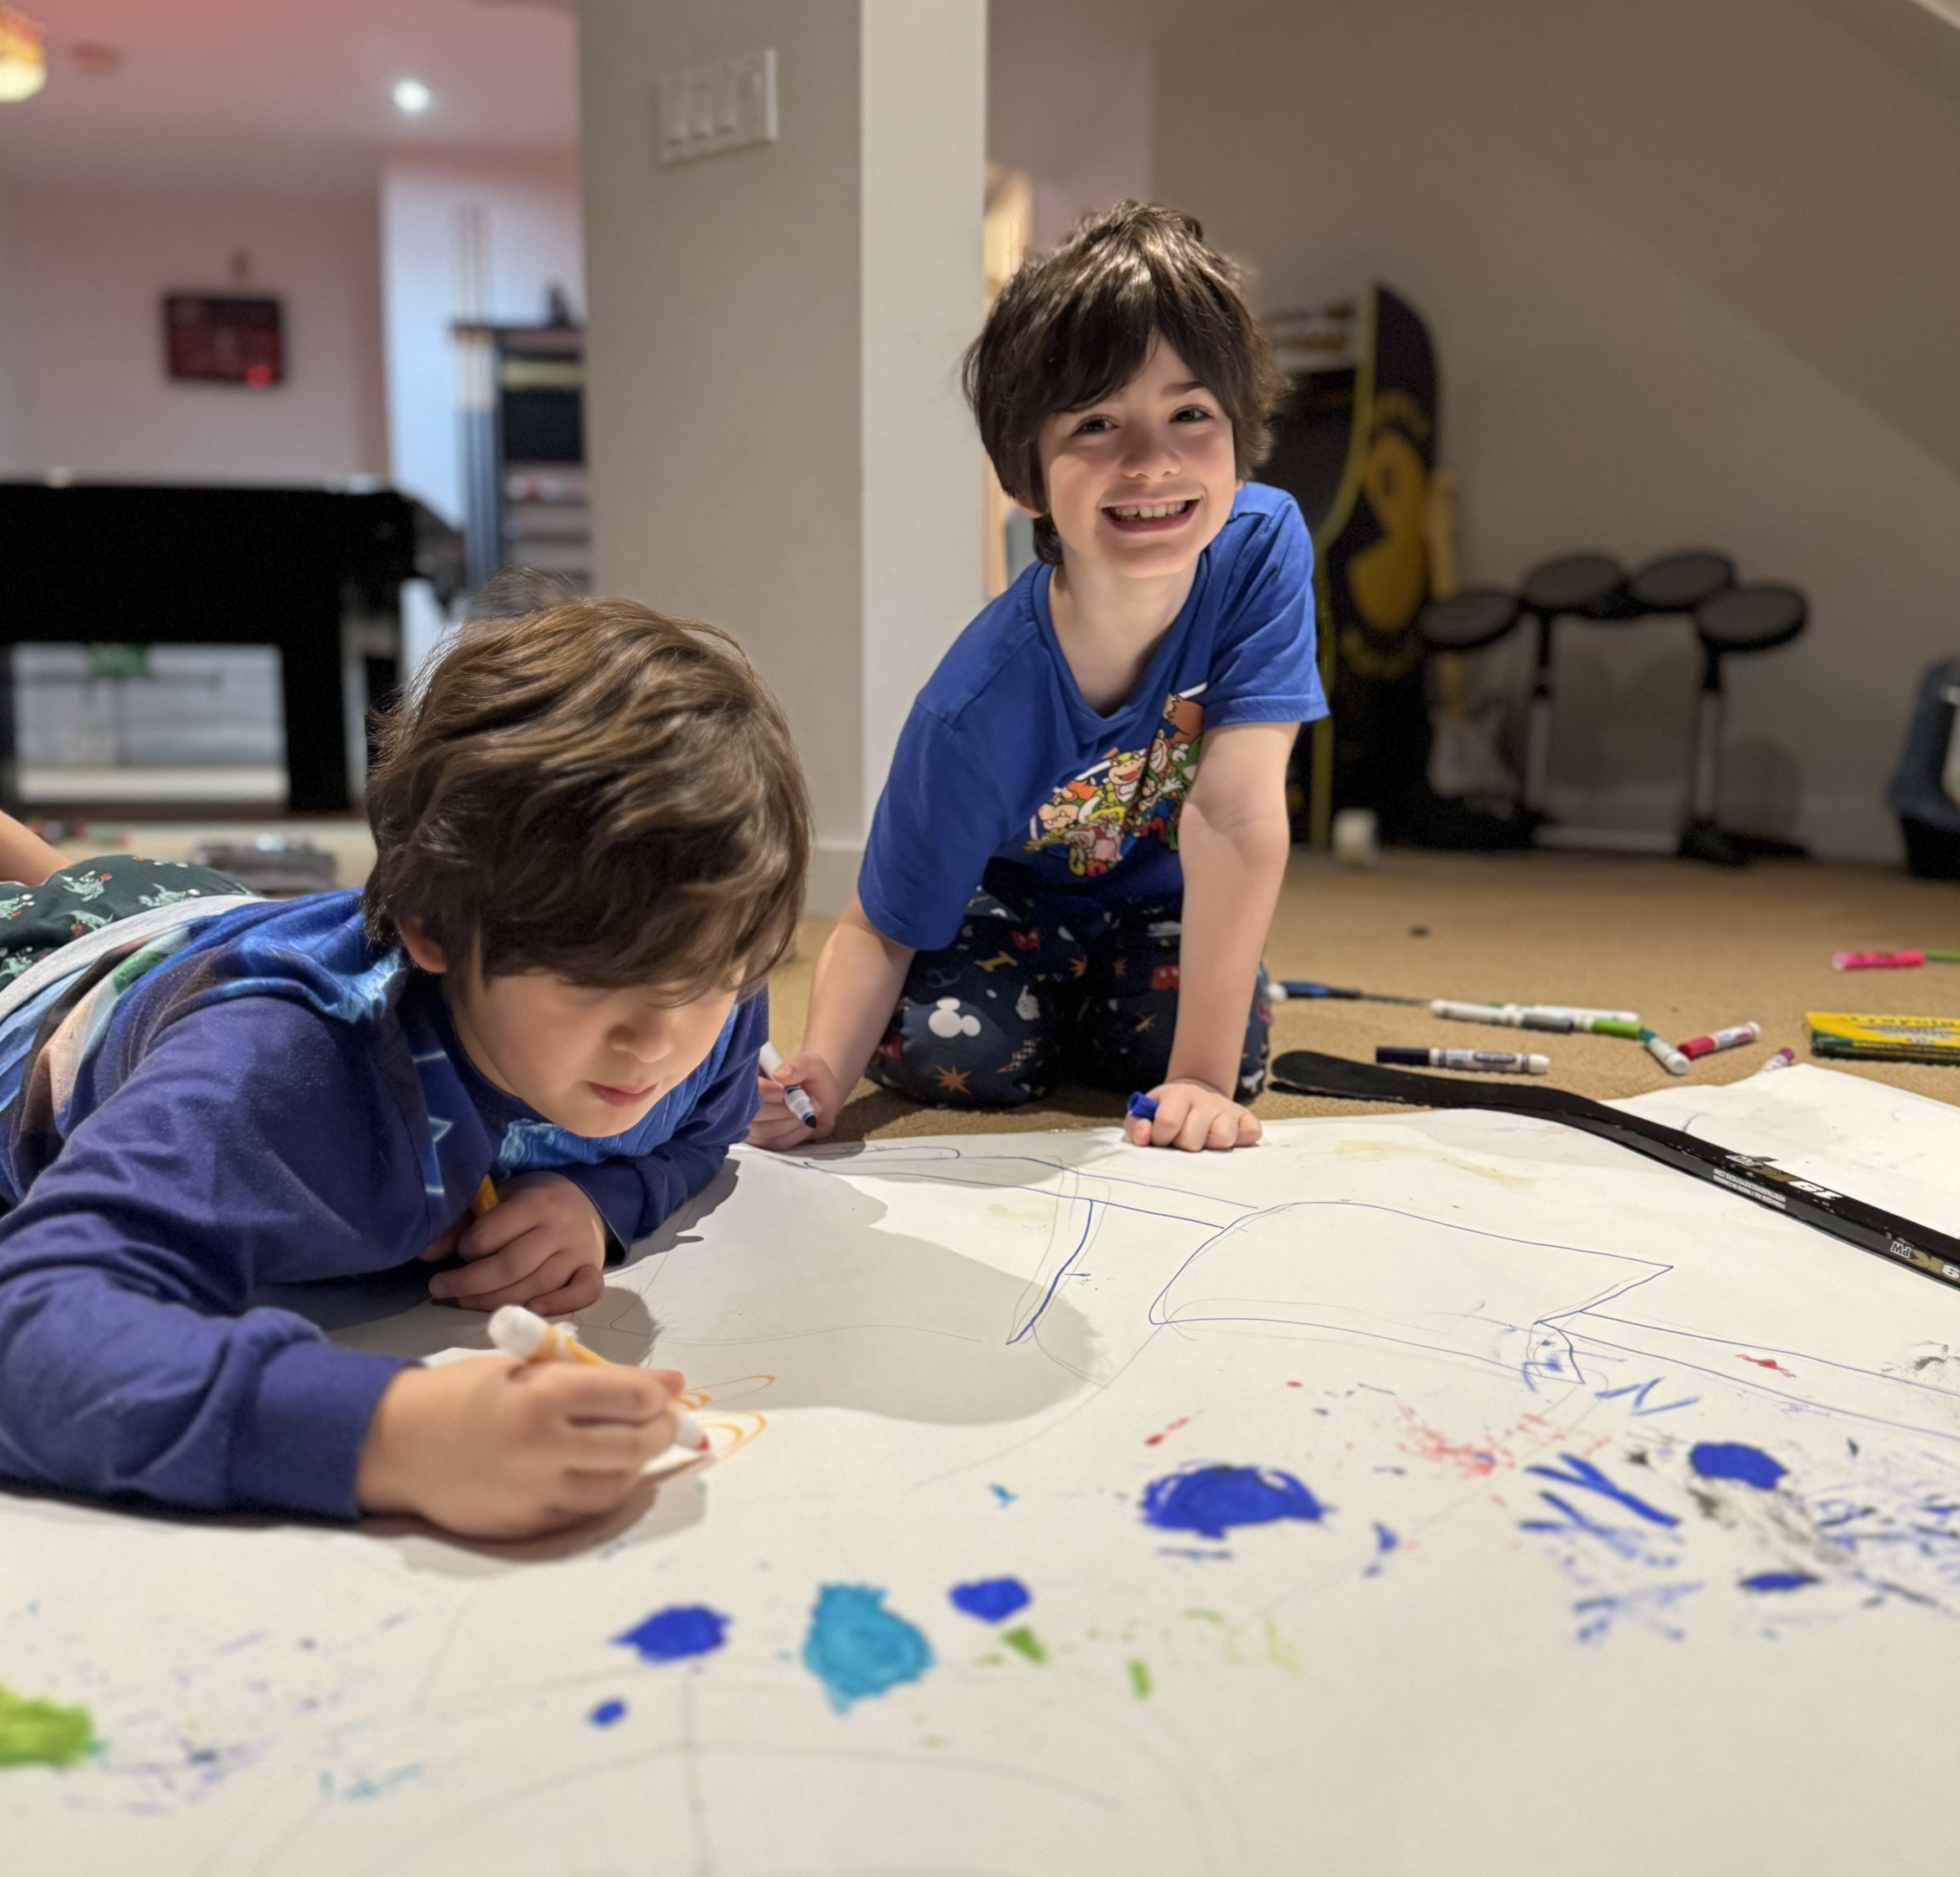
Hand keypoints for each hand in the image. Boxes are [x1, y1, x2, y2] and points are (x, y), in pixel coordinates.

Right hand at [356, 1355, 686, 1538]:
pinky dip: (603, 1488)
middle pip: (636, 1446)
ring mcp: (536, 1494)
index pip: (633, 1399)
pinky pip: (585, 1510)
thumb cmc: (464, 1393)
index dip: (657, 1395)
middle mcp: (544, 1449)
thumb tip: (670, 1384)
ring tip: (631, 1443)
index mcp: (544, 1397)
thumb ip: (598, 1376)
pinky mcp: (526, 1526)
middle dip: (662, 1430)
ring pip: (618, 1485)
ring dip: (637, 1463)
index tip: (663, 1391)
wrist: (396, 1444)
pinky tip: (598, 1469)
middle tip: (663, 1420)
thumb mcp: (527, 1368)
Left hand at [423, 1172, 606, 1314]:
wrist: (586, 1200)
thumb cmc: (534, 1200)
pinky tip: (531, 1309)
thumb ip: (463, 1222)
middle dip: (470, 1283)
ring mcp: (579, 1252)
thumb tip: (426, 1253)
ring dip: (498, 1300)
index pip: (492, 1234)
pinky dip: (560, 1304)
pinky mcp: (593, 1269)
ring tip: (468, 1301)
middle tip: (443, 1289)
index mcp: (535, 1202)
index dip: (467, 1248)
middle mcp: (560, 1227)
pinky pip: (584, 1293)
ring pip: (539, 1285)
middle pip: (511, 1266)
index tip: (459, 1252)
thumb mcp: (499, 1198)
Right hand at [746, 1049, 842, 1148]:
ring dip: (793, 1122)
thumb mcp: (809, 1063)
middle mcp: (742, 1102)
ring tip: (813, 1110)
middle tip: (812, 1102)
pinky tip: (807, 1122)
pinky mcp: (761, 1140)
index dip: (761, 1092)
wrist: (820, 1094)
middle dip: (785, 1111)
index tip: (782, 1092)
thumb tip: (780, 1075)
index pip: (743, 1087)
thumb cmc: (810, 1075)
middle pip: (752, 1115)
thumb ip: (798, 1066)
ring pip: (764, 1132)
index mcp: (748, 1077)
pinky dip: (795, 1134)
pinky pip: (775, 1143)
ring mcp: (749, 1124)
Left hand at [1125, 1077, 1261, 1151]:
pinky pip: (1251, 1133)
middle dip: (1184, 1147)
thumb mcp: (1146, 1114)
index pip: (1168, 1122)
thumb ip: (1137, 1125)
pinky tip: (1228, 1139)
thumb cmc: (1168, 1113)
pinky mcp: (1247, 1119)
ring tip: (1203, 1141)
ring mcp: (1228, 1108)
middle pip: (1193, 1140)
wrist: (1195, 1097)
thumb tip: (1145, 1136)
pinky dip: (1241, 1141)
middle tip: (1182, 1141)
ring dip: (1210, 1148)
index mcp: (1177, 1094)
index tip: (1161, 1139)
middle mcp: (1205, 1098)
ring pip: (1222, 1139)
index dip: (1161, 1137)